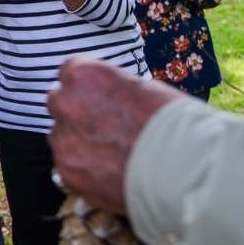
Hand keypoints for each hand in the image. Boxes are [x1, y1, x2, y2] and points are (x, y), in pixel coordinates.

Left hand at [47, 57, 185, 213]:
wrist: (184, 169)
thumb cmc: (176, 123)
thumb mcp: (143, 89)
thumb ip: (113, 91)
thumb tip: (107, 99)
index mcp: (85, 74)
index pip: (68, 72)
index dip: (84, 87)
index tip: (97, 98)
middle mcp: (66, 103)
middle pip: (58, 102)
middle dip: (76, 112)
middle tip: (103, 128)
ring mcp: (64, 138)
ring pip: (60, 136)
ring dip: (77, 142)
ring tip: (111, 155)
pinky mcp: (66, 170)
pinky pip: (66, 165)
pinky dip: (82, 169)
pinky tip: (109, 172)